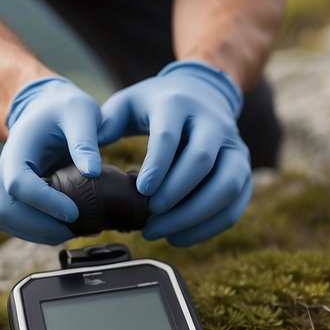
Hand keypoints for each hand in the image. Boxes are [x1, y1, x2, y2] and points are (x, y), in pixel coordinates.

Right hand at [0, 76, 101, 243]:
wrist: (47, 109)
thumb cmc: (64, 109)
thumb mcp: (81, 113)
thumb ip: (85, 140)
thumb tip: (92, 172)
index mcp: (17, 146)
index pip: (18, 183)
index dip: (45, 203)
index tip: (74, 211)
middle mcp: (3, 167)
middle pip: (4, 208)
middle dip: (39, 226)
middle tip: (76, 229)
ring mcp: (2, 184)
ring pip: (3, 219)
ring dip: (36, 233)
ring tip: (72, 231)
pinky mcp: (9, 196)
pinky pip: (12, 222)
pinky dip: (35, 232)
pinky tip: (63, 227)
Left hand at [98, 60, 251, 245]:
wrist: (203, 92)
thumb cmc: (156, 103)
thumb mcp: (127, 103)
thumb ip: (105, 124)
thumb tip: (85, 155)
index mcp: (177, 105)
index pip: (169, 136)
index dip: (157, 166)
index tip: (141, 191)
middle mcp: (212, 123)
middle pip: (202, 162)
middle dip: (174, 195)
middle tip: (148, 219)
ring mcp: (233, 146)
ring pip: (227, 185)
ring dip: (195, 215)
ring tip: (162, 232)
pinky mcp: (243, 168)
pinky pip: (236, 202)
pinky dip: (210, 225)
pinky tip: (179, 237)